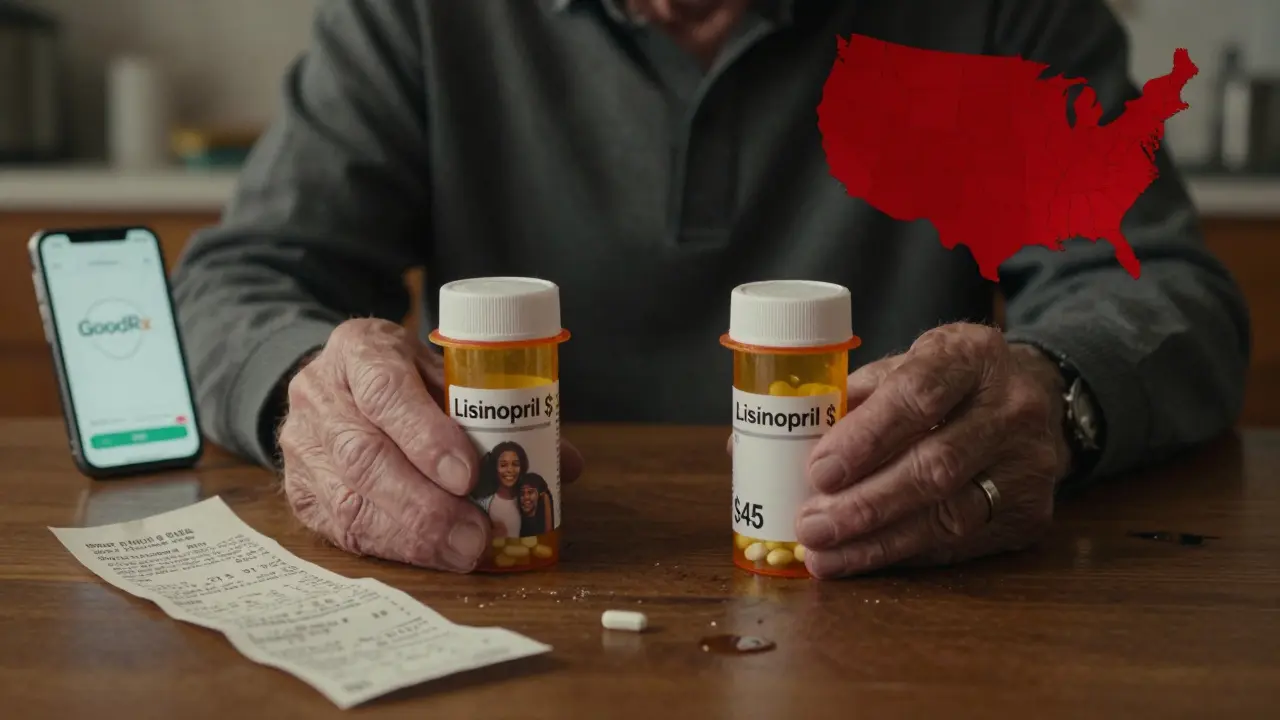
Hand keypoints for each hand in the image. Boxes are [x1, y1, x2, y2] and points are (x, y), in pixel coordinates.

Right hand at [278, 318, 584, 571]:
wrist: (332, 381)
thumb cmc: (404, 377)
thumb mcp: (444, 371)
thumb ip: (498, 410)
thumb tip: (565, 464)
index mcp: (359, 349)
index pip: (385, 390)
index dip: (426, 435)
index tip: (467, 473)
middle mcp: (320, 393)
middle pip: (364, 455)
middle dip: (426, 503)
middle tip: (476, 533)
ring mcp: (303, 445)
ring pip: (350, 499)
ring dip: (413, 535)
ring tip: (463, 551)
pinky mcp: (300, 491)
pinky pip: (342, 528)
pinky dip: (394, 547)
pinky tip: (432, 556)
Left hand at [796, 323, 1071, 577]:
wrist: (1035, 399)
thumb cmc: (947, 382)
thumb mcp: (905, 366)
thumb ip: (853, 399)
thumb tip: (783, 444)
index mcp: (971, 356)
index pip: (918, 397)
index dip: (865, 439)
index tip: (818, 471)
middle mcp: (1012, 408)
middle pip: (936, 466)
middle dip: (865, 503)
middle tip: (811, 526)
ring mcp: (1029, 465)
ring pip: (951, 515)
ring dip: (878, 542)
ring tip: (825, 555)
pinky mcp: (1030, 514)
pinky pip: (962, 544)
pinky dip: (906, 554)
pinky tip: (864, 559)